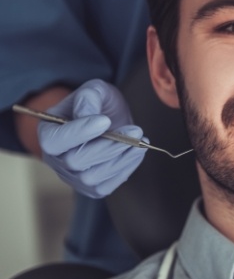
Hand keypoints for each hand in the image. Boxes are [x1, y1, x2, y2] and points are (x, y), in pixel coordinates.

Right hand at [38, 79, 146, 197]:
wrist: (110, 120)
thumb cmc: (98, 104)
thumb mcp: (94, 90)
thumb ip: (88, 98)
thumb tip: (86, 115)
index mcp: (48, 133)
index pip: (55, 141)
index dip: (80, 132)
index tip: (105, 120)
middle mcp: (55, 160)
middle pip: (76, 161)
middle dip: (108, 146)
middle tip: (135, 130)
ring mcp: (73, 177)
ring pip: (93, 177)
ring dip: (121, 158)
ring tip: (140, 140)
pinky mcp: (92, 188)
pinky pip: (107, 185)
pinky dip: (125, 169)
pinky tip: (137, 152)